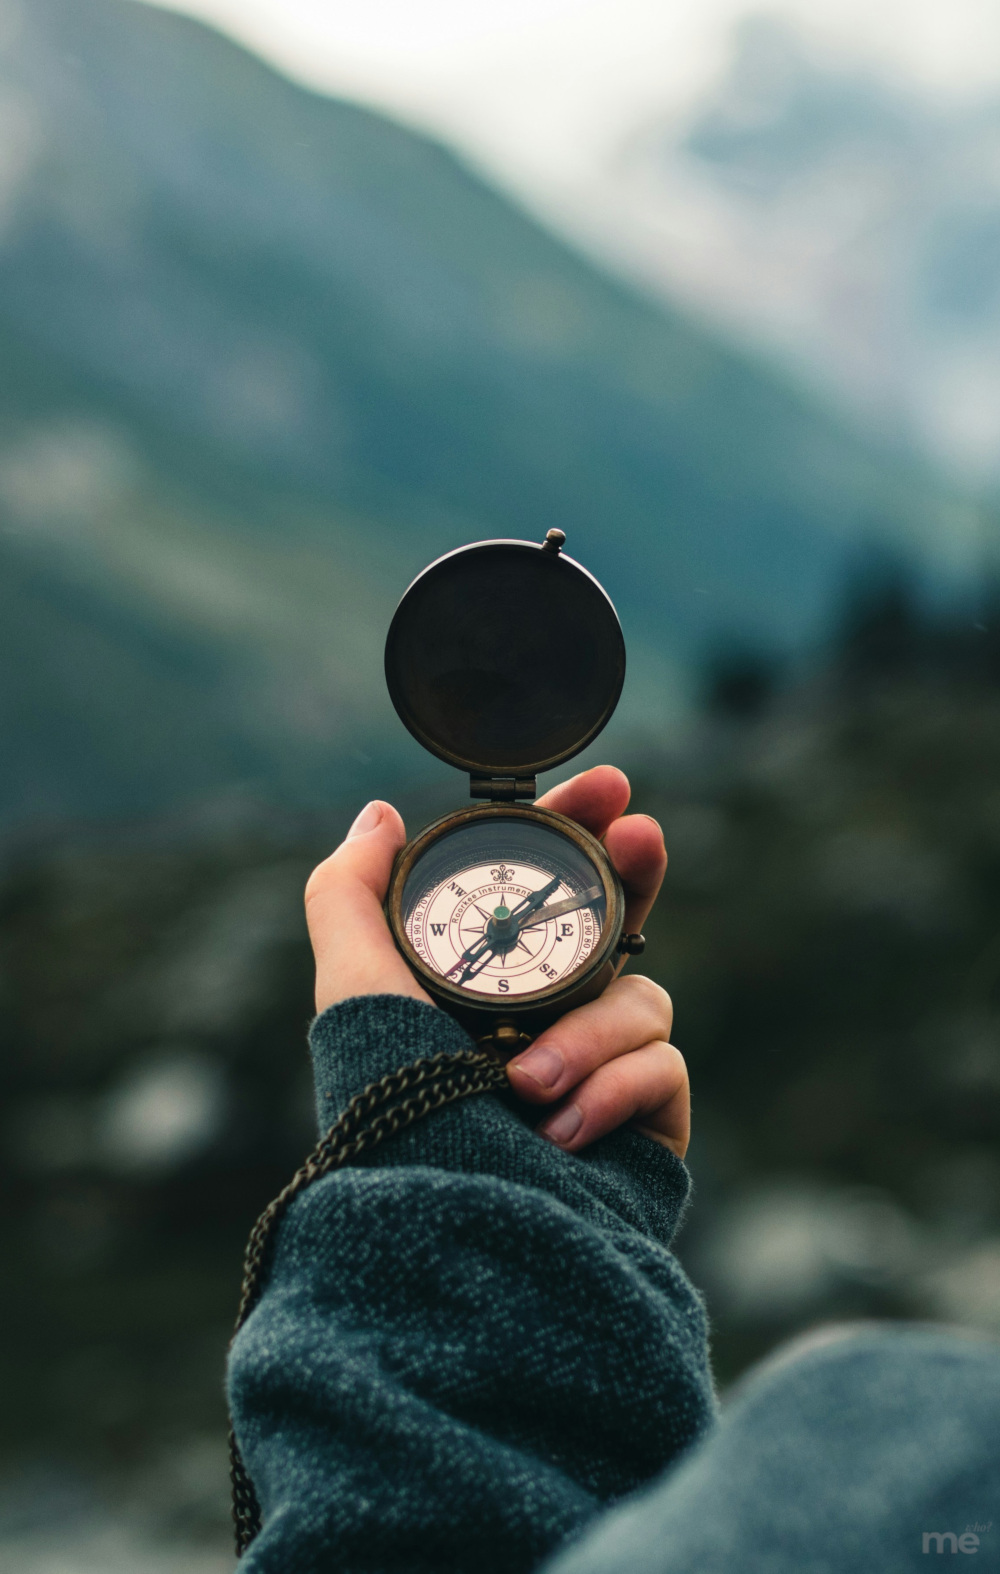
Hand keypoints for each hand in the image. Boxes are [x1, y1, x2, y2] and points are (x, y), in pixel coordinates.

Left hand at [304, 765, 688, 1156]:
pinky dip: (611, 1090)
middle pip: (618, 924)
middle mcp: (547, 1024)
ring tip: (526, 1085)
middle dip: (635, 872)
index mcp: (486, 987)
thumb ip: (350, 893)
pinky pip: (662, 1067)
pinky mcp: (645, 1125)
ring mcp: (600, 1074)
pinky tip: (560, 1131)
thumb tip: (379, 813)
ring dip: (587, 1032)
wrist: (451, 1232)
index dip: (580, 832)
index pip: (546, 892)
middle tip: (641, 835)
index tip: (606, 785)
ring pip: (640, 999)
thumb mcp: (352, 989)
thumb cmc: (395, 1110)